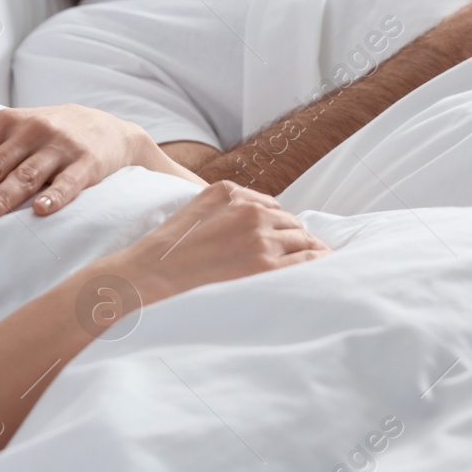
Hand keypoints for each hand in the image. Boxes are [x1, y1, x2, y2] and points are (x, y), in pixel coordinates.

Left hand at [0, 105, 167, 226]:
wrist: (105, 128)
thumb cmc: (39, 134)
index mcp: (3, 123)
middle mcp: (29, 131)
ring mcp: (59, 147)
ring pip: (25, 176)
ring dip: (1, 198)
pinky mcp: (88, 163)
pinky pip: (70, 184)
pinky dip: (56, 197)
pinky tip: (41, 213)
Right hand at [97, 181, 328, 303]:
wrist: (151, 276)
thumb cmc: (168, 248)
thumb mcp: (196, 205)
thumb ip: (230, 199)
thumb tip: (264, 208)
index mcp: (234, 195)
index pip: (276, 209)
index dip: (281, 227)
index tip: (283, 241)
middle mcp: (251, 212)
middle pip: (293, 225)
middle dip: (297, 240)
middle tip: (303, 258)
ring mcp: (260, 240)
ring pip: (304, 242)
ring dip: (309, 253)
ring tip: (316, 267)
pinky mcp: (265, 267)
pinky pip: (306, 262)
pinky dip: (316, 265)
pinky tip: (320, 273)